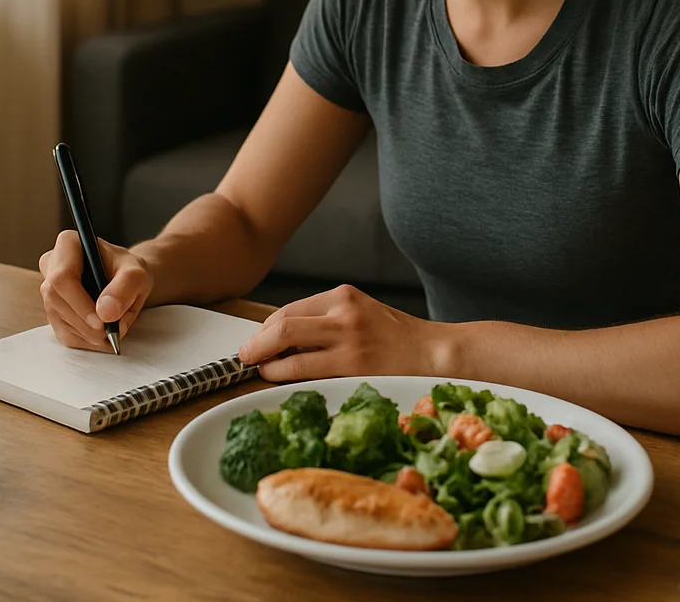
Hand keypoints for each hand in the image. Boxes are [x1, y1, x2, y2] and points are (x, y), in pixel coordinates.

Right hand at [37, 230, 153, 350]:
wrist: (126, 281)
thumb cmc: (129, 271)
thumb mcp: (138, 274)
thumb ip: (125, 287)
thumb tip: (105, 311)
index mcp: (68, 245)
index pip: (62, 277)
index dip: (79, 303)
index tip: (102, 322)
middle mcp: (52, 265)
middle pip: (57, 300)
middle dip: (86, 323)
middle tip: (112, 331)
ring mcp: (48, 290)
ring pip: (59, 319)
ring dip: (89, 333)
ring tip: (114, 328)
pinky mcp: (53, 312)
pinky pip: (64, 333)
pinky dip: (87, 340)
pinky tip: (103, 334)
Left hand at [237, 284, 448, 380]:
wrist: (435, 353)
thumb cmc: (395, 336)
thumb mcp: (360, 312)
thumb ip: (324, 320)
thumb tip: (279, 338)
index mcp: (343, 296)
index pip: (288, 311)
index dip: (264, 330)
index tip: (255, 343)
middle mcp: (344, 314)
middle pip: (281, 327)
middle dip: (255, 345)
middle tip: (245, 358)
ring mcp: (349, 343)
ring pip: (290, 355)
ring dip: (268, 366)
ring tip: (264, 372)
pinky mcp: (355, 370)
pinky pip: (309, 376)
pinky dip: (289, 380)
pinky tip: (286, 382)